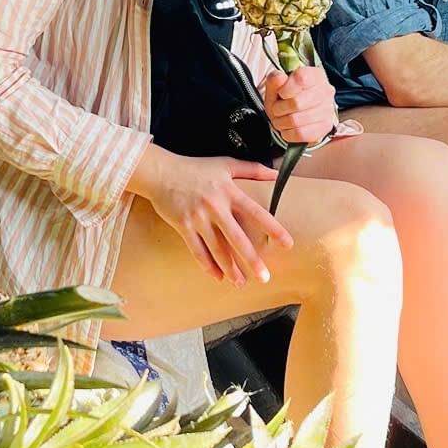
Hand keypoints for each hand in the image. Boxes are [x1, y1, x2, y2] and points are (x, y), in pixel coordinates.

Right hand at [128, 146, 291, 285]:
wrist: (161, 172)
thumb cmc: (195, 168)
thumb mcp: (226, 164)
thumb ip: (252, 169)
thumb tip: (276, 174)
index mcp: (229, 192)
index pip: (256, 212)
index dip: (273, 229)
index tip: (287, 244)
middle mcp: (215, 207)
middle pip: (237, 238)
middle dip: (252, 260)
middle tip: (264, 277)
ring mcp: (198, 218)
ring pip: (217, 249)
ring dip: (230, 269)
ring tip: (241, 282)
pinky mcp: (184, 226)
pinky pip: (197, 251)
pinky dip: (208, 266)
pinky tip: (217, 277)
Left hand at [263, 65, 337, 145]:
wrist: (296, 113)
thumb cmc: (287, 98)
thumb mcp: (276, 86)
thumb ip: (275, 80)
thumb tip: (279, 78)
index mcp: (315, 75)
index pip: (301, 79)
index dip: (286, 88)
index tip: (281, 93)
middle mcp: (325, 91)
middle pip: (297, 103)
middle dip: (279, 108)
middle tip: (277, 109)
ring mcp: (327, 110)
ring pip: (296, 120)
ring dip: (282, 122)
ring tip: (281, 119)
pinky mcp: (325, 127)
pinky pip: (301, 133)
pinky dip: (288, 133)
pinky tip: (288, 128)